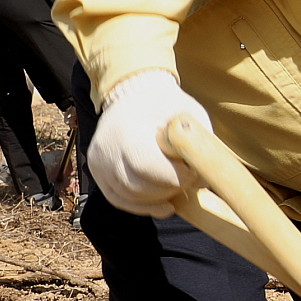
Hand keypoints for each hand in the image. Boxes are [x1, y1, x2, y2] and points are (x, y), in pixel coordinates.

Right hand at [87, 70, 209, 216]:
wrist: (133, 94)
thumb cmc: (165, 104)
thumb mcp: (189, 114)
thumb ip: (197, 144)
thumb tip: (201, 179)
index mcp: (128, 131)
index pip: (147, 166)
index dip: (176, 176)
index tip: (192, 169)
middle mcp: (107, 149)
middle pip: (139, 187)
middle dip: (169, 188)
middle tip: (188, 177)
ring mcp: (98, 163)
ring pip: (129, 197)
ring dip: (158, 198)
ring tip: (177, 183)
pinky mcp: (98, 173)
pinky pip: (119, 199)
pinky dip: (143, 206)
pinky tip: (165, 205)